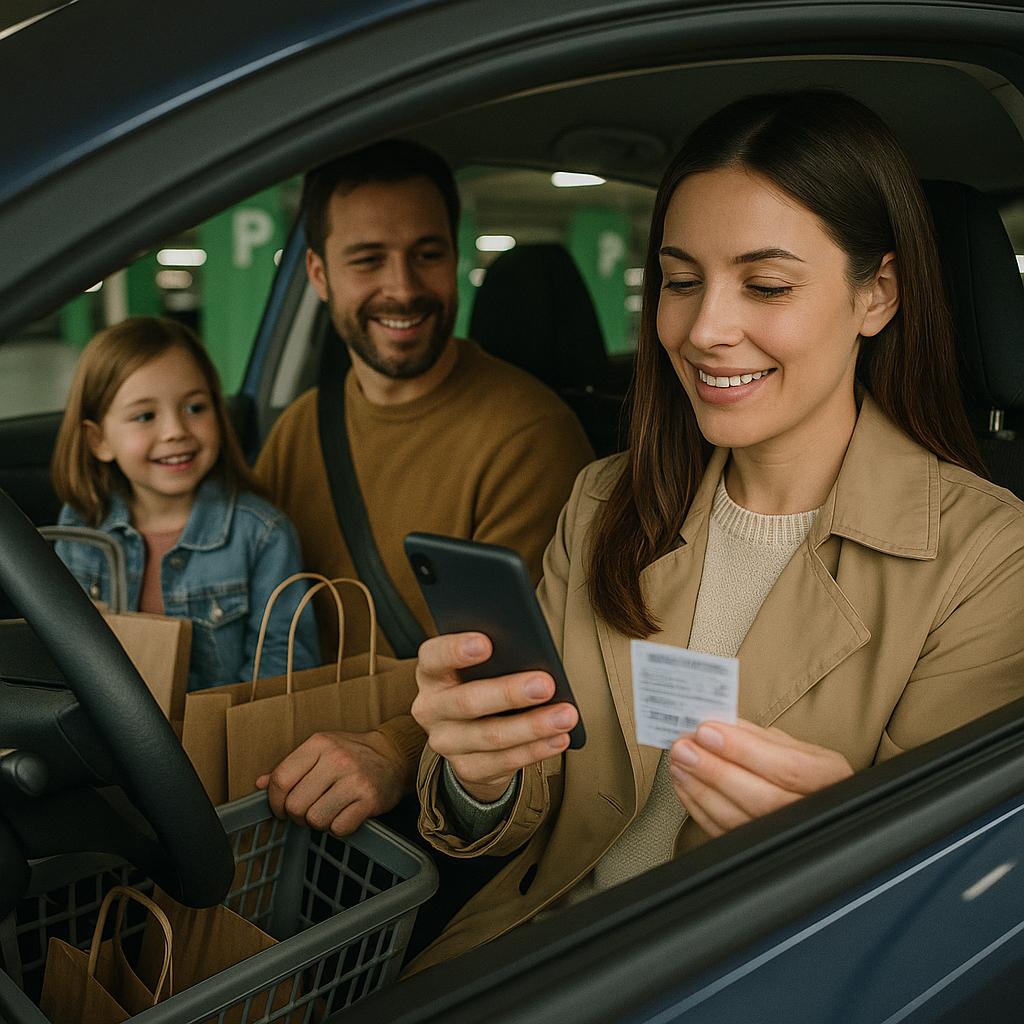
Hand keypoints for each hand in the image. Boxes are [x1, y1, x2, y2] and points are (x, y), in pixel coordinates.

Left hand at [255, 729, 406, 835]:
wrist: (393, 755)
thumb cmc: (352, 754)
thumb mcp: (321, 750)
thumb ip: (291, 767)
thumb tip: (260, 784)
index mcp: (319, 744)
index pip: (281, 779)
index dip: (275, 801)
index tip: (281, 808)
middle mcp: (336, 759)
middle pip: (296, 804)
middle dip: (298, 816)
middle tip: (309, 811)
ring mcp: (354, 779)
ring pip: (315, 819)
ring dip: (318, 823)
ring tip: (329, 811)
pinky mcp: (369, 799)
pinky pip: (339, 828)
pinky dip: (338, 828)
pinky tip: (345, 815)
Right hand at [411, 632, 577, 802]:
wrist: (471, 735)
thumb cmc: (483, 683)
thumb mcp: (481, 666)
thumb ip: (498, 657)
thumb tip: (534, 654)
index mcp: (432, 673)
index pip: (434, 656)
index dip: (456, 650)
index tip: (486, 643)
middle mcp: (431, 708)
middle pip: (467, 701)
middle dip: (509, 693)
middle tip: (545, 684)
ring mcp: (446, 742)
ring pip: (491, 736)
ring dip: (533, 726)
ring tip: (565, 715)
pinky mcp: (466, 768)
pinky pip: (504, 762)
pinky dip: (535, 750)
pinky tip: (558, 738)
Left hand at [669, 719, 852, 837]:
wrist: (816, 802)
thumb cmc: (805, 770)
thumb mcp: (797, 747)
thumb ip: (759, 737)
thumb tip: (718, 726)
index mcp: (830, 779)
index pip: (787, 767)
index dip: (743, 750)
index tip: (707, 731)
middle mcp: (813, 813)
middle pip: (761, 798)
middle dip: (715, 771)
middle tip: (684, 748)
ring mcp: (785, 837)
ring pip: (738, 819)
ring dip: (701, 788)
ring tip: (679, 762)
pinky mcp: (757, 849)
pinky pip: (724, 832)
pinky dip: (699, 807)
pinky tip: (685, 783)